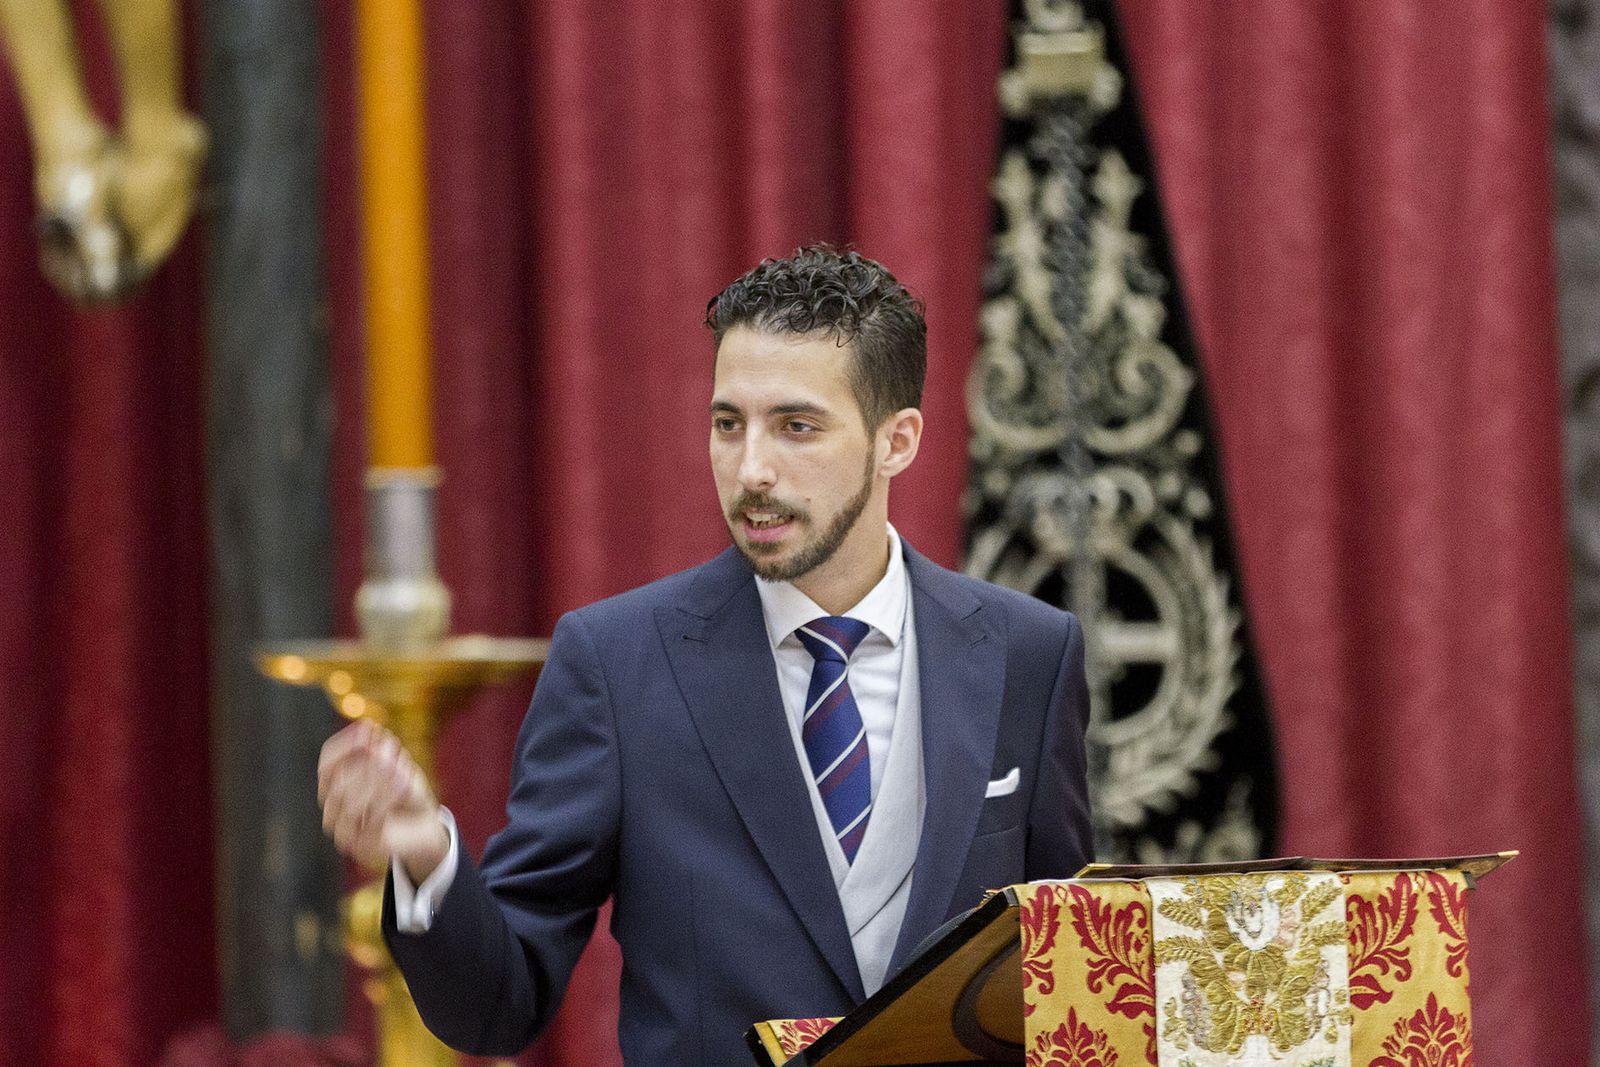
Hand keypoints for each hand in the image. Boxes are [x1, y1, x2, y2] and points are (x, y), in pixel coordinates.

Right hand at [317, 720, 448, 880]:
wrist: (424, 827)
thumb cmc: (405, 793)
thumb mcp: (398, 766)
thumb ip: (381, 750)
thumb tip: (369, 729)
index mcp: (333, 789)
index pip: (326, 765)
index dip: (345, 745)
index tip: (368, 729)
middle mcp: (332, 811)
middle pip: (337, 784)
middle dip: (367, 762)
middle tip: (395, 748)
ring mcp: (344, 831)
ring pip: (350, 805)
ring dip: (377, 781)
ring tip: (403, 767)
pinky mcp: (363, 846)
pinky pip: (370, 822)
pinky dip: (388, 799)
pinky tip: (404, 783)